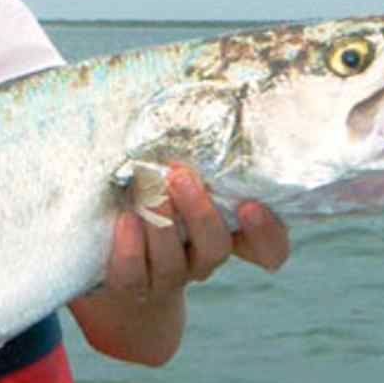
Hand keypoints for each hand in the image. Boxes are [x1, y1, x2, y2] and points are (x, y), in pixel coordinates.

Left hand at [108, 165, 289, 296]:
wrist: (114, 253)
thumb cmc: (156, 193)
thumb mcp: (180, 176)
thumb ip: (197, 156)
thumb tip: (206, 96)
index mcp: (228, 233)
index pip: (270, 248)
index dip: (267, 233)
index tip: (251, 205)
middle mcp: (203, 258)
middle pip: (215, 248)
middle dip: (200, 213)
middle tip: (181, 177)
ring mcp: (169, 277)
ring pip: (173, 262)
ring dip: (161, 224)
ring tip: (148, 191)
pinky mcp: (134, 287)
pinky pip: (133, 275)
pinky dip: (130, 248)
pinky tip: (126, 220)